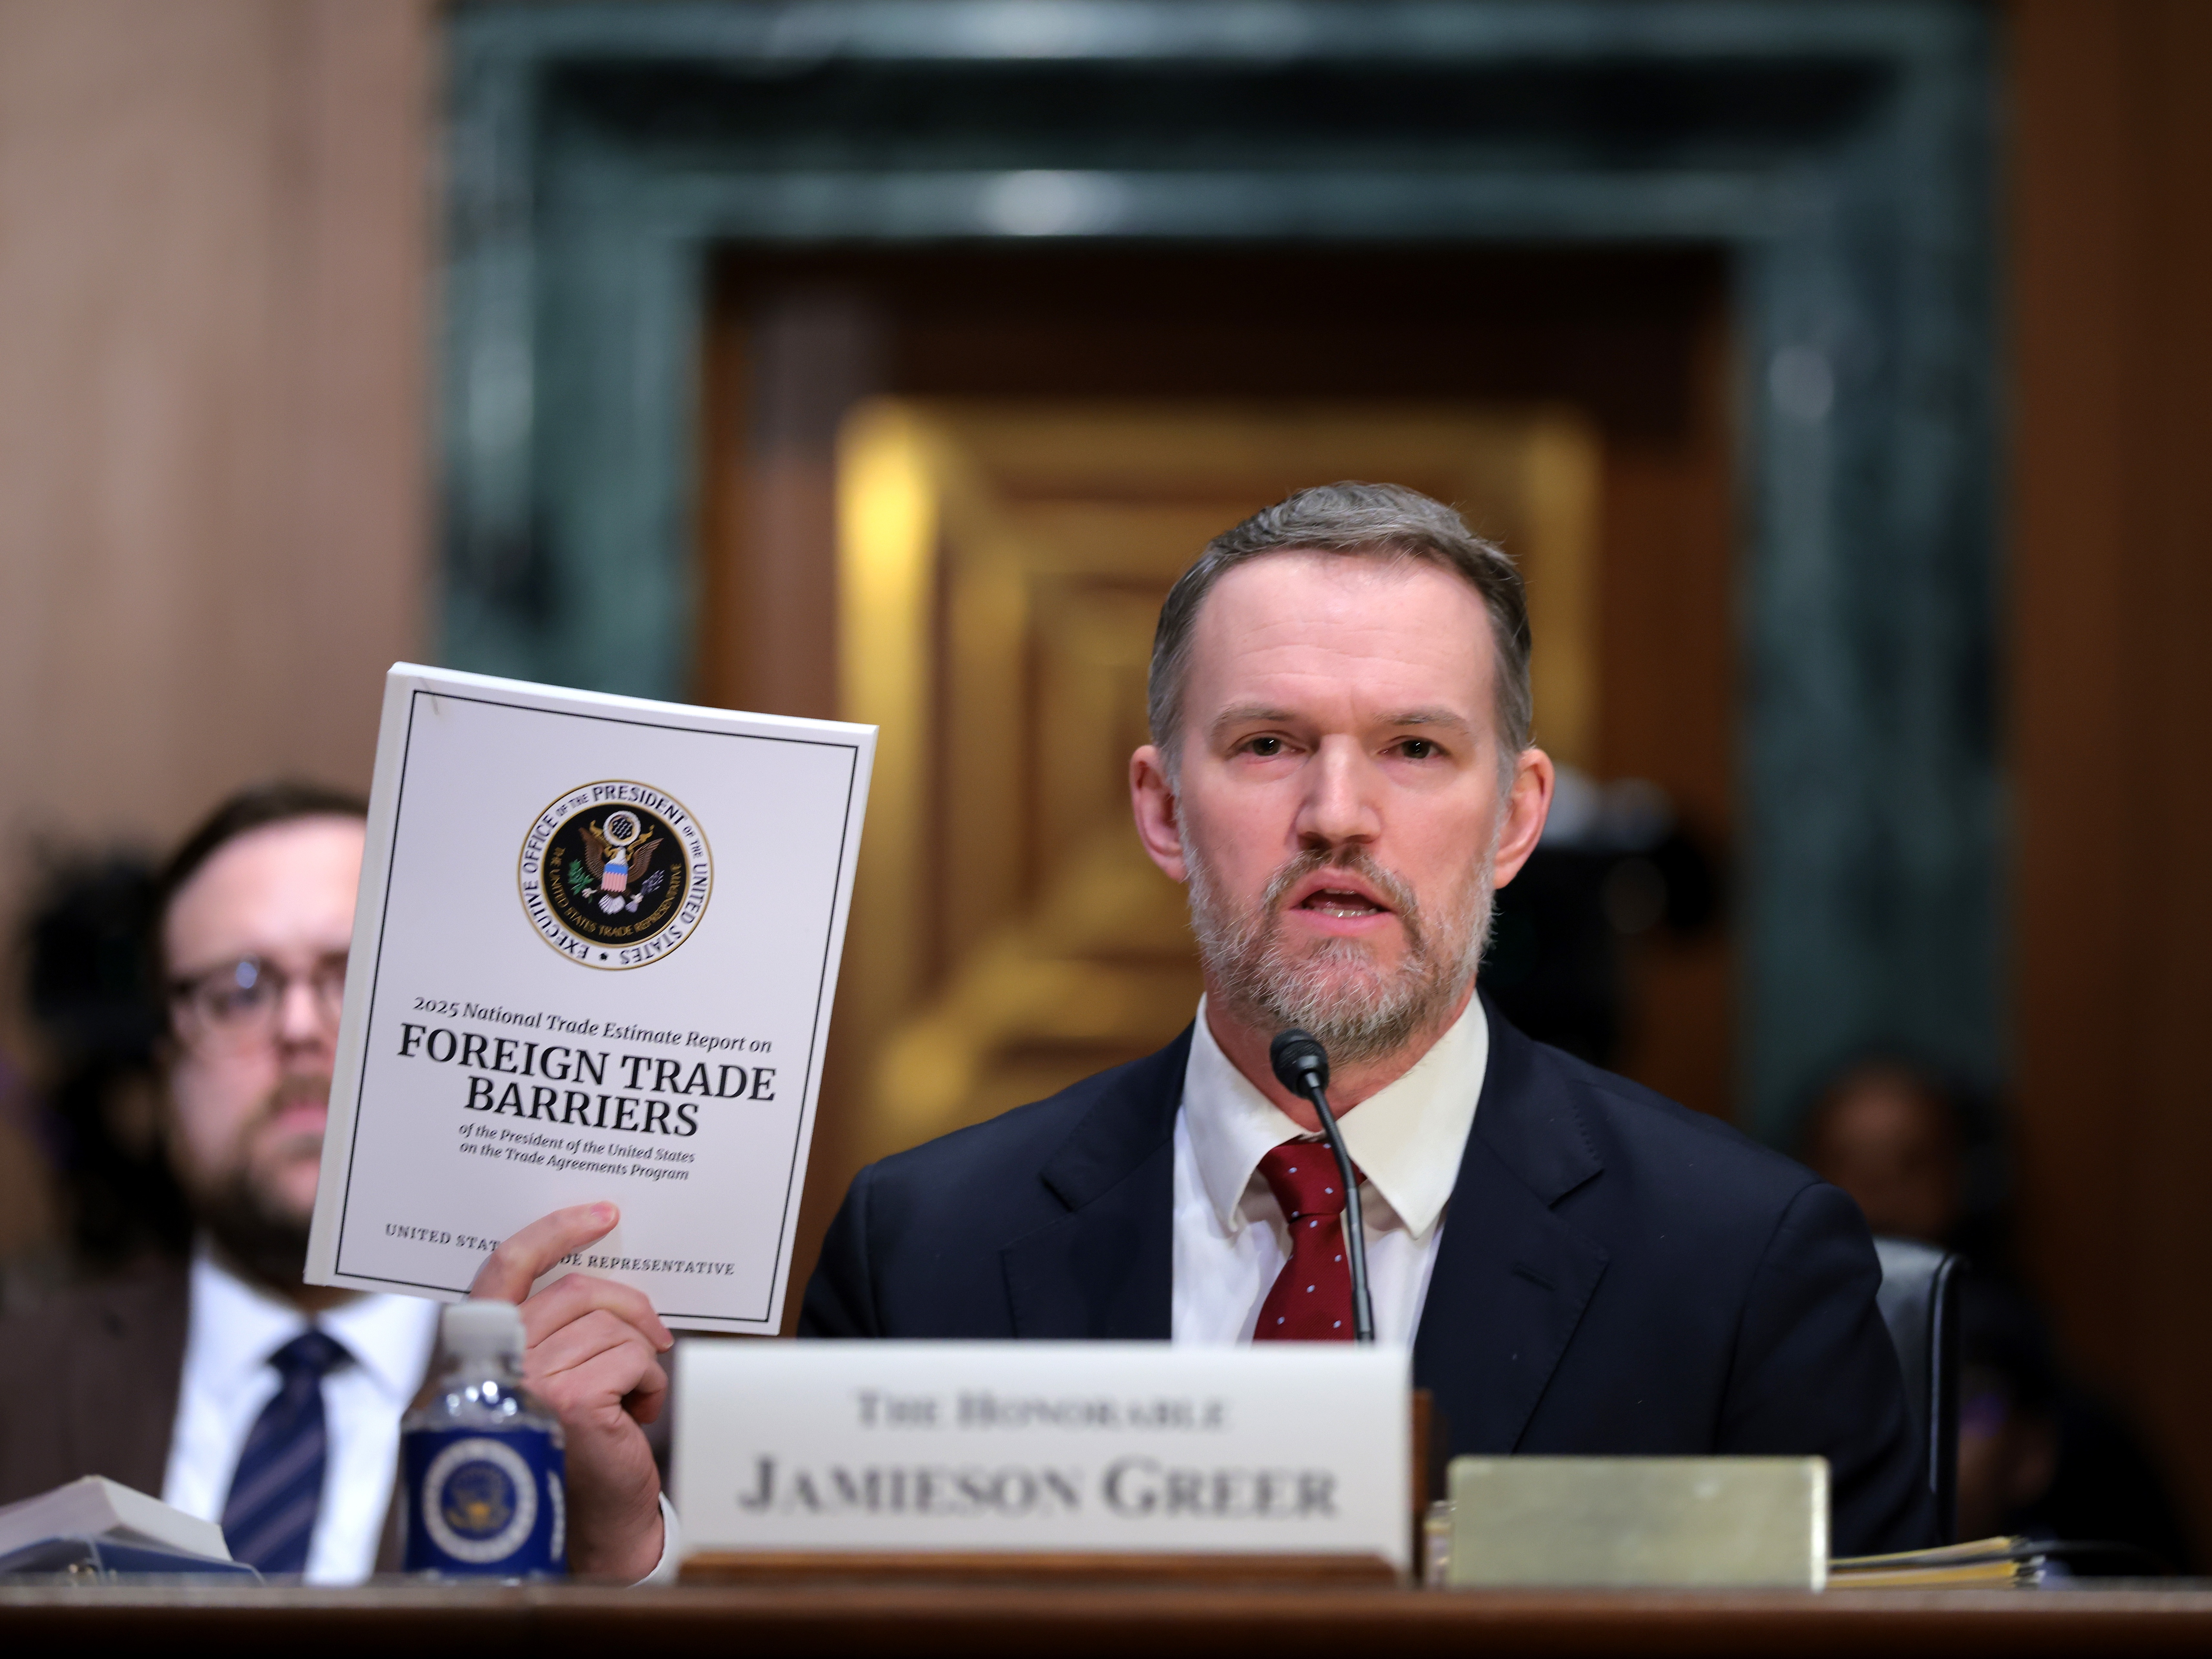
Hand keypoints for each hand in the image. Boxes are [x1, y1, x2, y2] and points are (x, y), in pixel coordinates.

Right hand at [471, 1202, 673, 1581]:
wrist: (593, 1523)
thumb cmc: (574, 1446)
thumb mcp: (555, 1377)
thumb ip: (554, 1331)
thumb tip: (599, 1281)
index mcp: (482, 1351)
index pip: (505, 1268)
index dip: (552, 1231)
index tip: (601, 1213)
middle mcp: (495, 1365)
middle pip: (576, 1292)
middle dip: (627, 1306)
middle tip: (653, 1334)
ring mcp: (530, 1383)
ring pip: (612, 1327)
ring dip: (638, 1357)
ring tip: (630, 1395)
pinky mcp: (571, 1402)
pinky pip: (632, 1358)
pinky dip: (649, 1382)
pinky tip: (635, 1414)